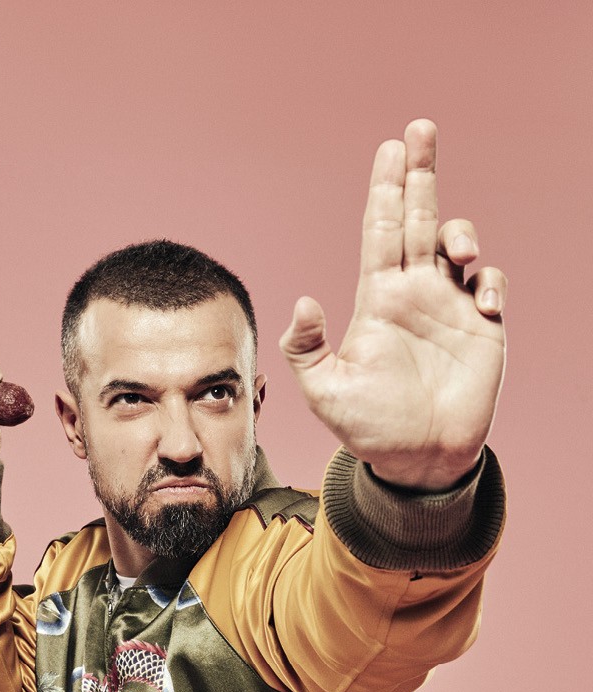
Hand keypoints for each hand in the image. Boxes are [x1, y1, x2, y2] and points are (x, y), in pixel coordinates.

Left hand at [280, 119, 506, 489]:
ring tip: (459, 248)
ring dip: (460, 231)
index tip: (390, 149)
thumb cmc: (368, 427)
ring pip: (458, 245)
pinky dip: (491, 282)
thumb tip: (302, 301)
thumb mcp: (324, 392)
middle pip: (417, 219)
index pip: (379, 232)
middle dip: (419, 174)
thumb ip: (306, 350)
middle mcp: (414, 294)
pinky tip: (482, 302)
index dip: (384, 190)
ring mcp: (450, 308)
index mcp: (377, 300)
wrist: (417, 460)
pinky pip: (491, 287)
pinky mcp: (482, 330)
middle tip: (420, 130)